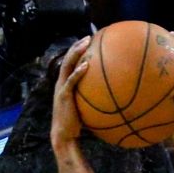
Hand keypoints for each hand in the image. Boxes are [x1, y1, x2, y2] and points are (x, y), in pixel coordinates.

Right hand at [50, 36, 91, 151]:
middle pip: (68, 59)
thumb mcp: (86, 108)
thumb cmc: (77, 125)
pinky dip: (78, 72)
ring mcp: (61, 89)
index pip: (70, 63)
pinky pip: (71, 81)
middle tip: (89, 36)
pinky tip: (86, 65)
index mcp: (65, 84)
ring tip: (86, 44)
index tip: (89, 42)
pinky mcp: (63, 96)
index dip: (78, 51)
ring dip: (76, 53)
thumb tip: (113, 98)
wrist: (64, 136)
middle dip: (77, 46)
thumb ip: (93, 99)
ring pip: (67, 65)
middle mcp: (61, 83)